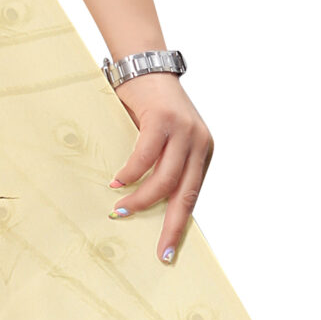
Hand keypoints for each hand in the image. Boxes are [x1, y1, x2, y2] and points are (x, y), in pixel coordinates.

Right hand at [107, 72, 213, 264]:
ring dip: (141, 199)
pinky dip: (130, 174)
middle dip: (171, 226)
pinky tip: (118, 182)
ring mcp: (184, 132)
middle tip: (159, 251)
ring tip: (122, 209)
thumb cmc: (150, 109)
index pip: (193, 196)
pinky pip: (145, 157)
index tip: (168, 251)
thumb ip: (164, 167)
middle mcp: (200, 143)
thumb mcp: (165, 142)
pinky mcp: (164, 121)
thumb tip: (147, 204)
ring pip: (165, 180)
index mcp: (203, 152)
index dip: (180, 225)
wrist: (146, 68)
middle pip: (186, 195)